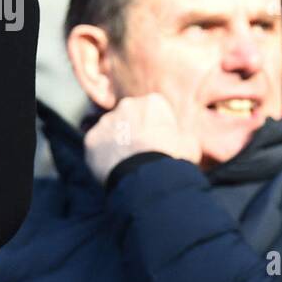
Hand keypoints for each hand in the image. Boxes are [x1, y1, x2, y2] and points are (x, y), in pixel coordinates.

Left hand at [84, 93, 201, 182]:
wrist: (148, 179)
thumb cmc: (173, 160)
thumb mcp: (190, 145)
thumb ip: (182, 135)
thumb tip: (181, 138)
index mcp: (151, 103)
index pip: (154, 110)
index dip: (159, 127)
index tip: (162, 142)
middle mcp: (125, 106)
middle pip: (130, 117)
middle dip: (135, 131)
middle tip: (143, 153)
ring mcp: (105, 121)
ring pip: (112, 130)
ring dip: (119, 142)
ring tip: (130, 164)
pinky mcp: (91, 139)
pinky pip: (98, 145)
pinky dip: (104, 156)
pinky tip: (116, 169)